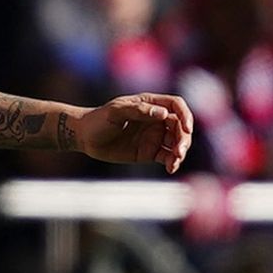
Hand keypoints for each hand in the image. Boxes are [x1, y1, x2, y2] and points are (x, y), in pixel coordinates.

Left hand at [73, 92, 192, 173]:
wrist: (85, 137)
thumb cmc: (99, 119)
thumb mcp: (116, 112)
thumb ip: (139, 111)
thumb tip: (164, 114)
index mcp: (150, 104)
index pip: (176, 106)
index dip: (185, 115)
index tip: (187, 128)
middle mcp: (155, 119)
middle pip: (180, 126)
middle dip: (184, 139)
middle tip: (179, 152)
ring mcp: (154, 136)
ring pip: (177, 142)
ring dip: (181, 152)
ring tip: (174, 162)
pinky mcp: (149, 152)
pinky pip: (167, 157)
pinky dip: (173, 162)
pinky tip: (171, 168)